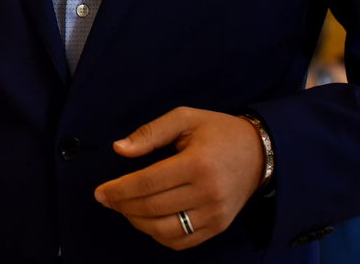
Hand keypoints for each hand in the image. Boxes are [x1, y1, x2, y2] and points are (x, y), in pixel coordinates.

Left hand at [94, 107, 264, 249]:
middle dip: (122, 205)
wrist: (259, 152)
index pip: (148, 183)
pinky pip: (182, 241)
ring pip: (165, 230)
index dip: (119, 190)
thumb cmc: (218, 132)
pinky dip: (159, 235)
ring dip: (137, 222)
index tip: (100, 192)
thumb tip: (120, 149)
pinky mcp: (218, 226)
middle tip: (106, 199)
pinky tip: (147, 220)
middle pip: (153, 208)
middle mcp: (208, 192)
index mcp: (197, 163)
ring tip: (124, 208)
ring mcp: (215, 214)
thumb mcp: (184, 118)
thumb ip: (150, 132)